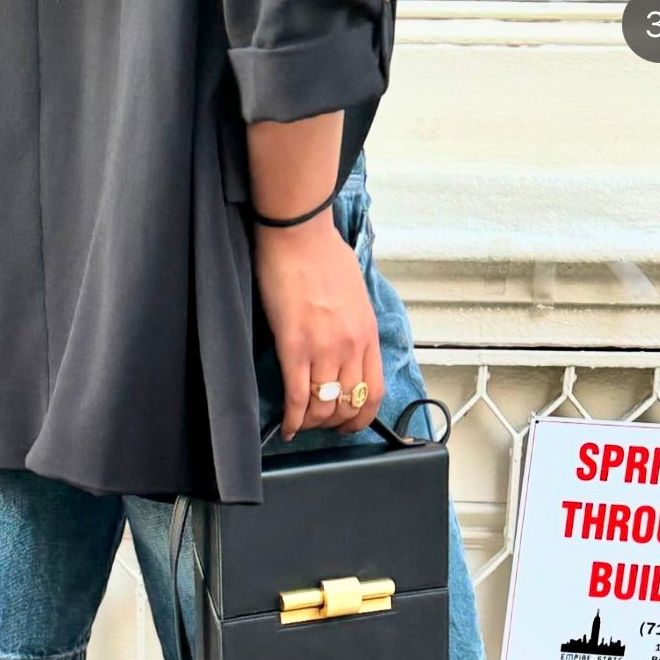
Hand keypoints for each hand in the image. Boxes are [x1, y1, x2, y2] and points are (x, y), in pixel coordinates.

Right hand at [253, 215, 384, 441]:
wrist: (299, 233)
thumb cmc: (322, 254)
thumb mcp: (354, 295)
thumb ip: (354, 326)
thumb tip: (343, 348)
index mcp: (368, 332)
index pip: (375, 391)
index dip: (362, 417)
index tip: (349, 423)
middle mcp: (351, 345)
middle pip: (349, 405)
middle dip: (334, 424)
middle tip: (320, 426)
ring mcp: (324, 348)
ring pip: (323, 408)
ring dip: (311, 424)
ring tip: (300, 425)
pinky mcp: (295, 346)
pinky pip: (297, 397)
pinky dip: (292, 419)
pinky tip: (285, 427)